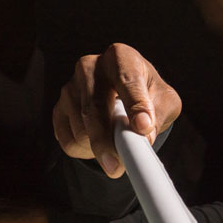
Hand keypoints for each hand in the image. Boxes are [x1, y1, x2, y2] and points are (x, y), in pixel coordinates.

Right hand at [52, 43, 180, 177]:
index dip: (135, 104)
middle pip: (94, 109)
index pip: (127, 80)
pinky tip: (98, 142)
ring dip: (99, 148)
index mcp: (120, 57)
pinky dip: (85, 151)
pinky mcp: (58, 108)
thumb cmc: (147, 94)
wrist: (125, 95)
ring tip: (115, 143)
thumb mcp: (164, 100)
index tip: (142, 127)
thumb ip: (158, 114)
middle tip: (118, 165)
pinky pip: (67, 141)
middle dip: (106, 141)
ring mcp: (69, 87)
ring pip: (81, 130)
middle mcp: (89, 66)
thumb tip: (143, 135)